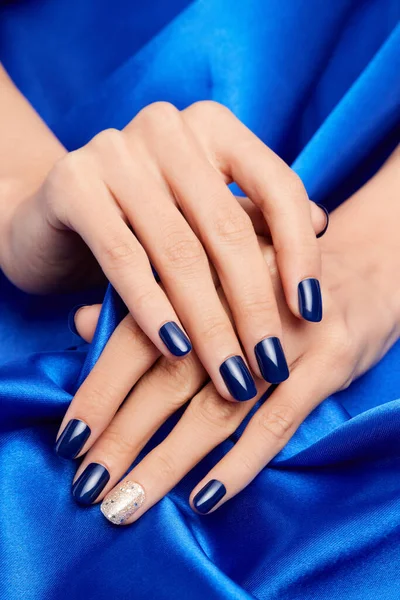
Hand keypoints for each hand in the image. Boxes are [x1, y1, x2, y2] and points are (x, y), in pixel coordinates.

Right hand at [2, 101, 326, 401]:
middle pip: (228, 229)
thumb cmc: (143, 222)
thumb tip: (324, 223)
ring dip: (210, 324)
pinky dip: (153, 309)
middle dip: (255, 307)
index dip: (301, 253)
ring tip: (232, 376)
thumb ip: (254, 217)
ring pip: (179, 251)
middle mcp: (167, 127)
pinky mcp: (72, 184)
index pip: (278, 187)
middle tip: (271, 365)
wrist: (54, 218)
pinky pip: (124, 257)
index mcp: (212, 126)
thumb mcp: (203, 217)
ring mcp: (115, 150)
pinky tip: (176, 350)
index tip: (311, 313)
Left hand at [65, 198, 398, 522]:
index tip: (70, 440)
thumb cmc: (272, 276)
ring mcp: (288, 332)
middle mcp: (242, 299)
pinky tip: (205, 497)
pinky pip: (281, 419)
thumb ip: (150, 297)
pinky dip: (242, 462)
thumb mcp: (214, 273)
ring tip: (131, 503)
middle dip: (125, 436)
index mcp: (204, 270)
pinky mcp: (330, 359)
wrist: (364, 266)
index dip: (101, 390)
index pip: (139, 336)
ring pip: (220, 406)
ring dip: (171, 460)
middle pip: (171, 377)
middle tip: (89, 486)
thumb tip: (82, 323)